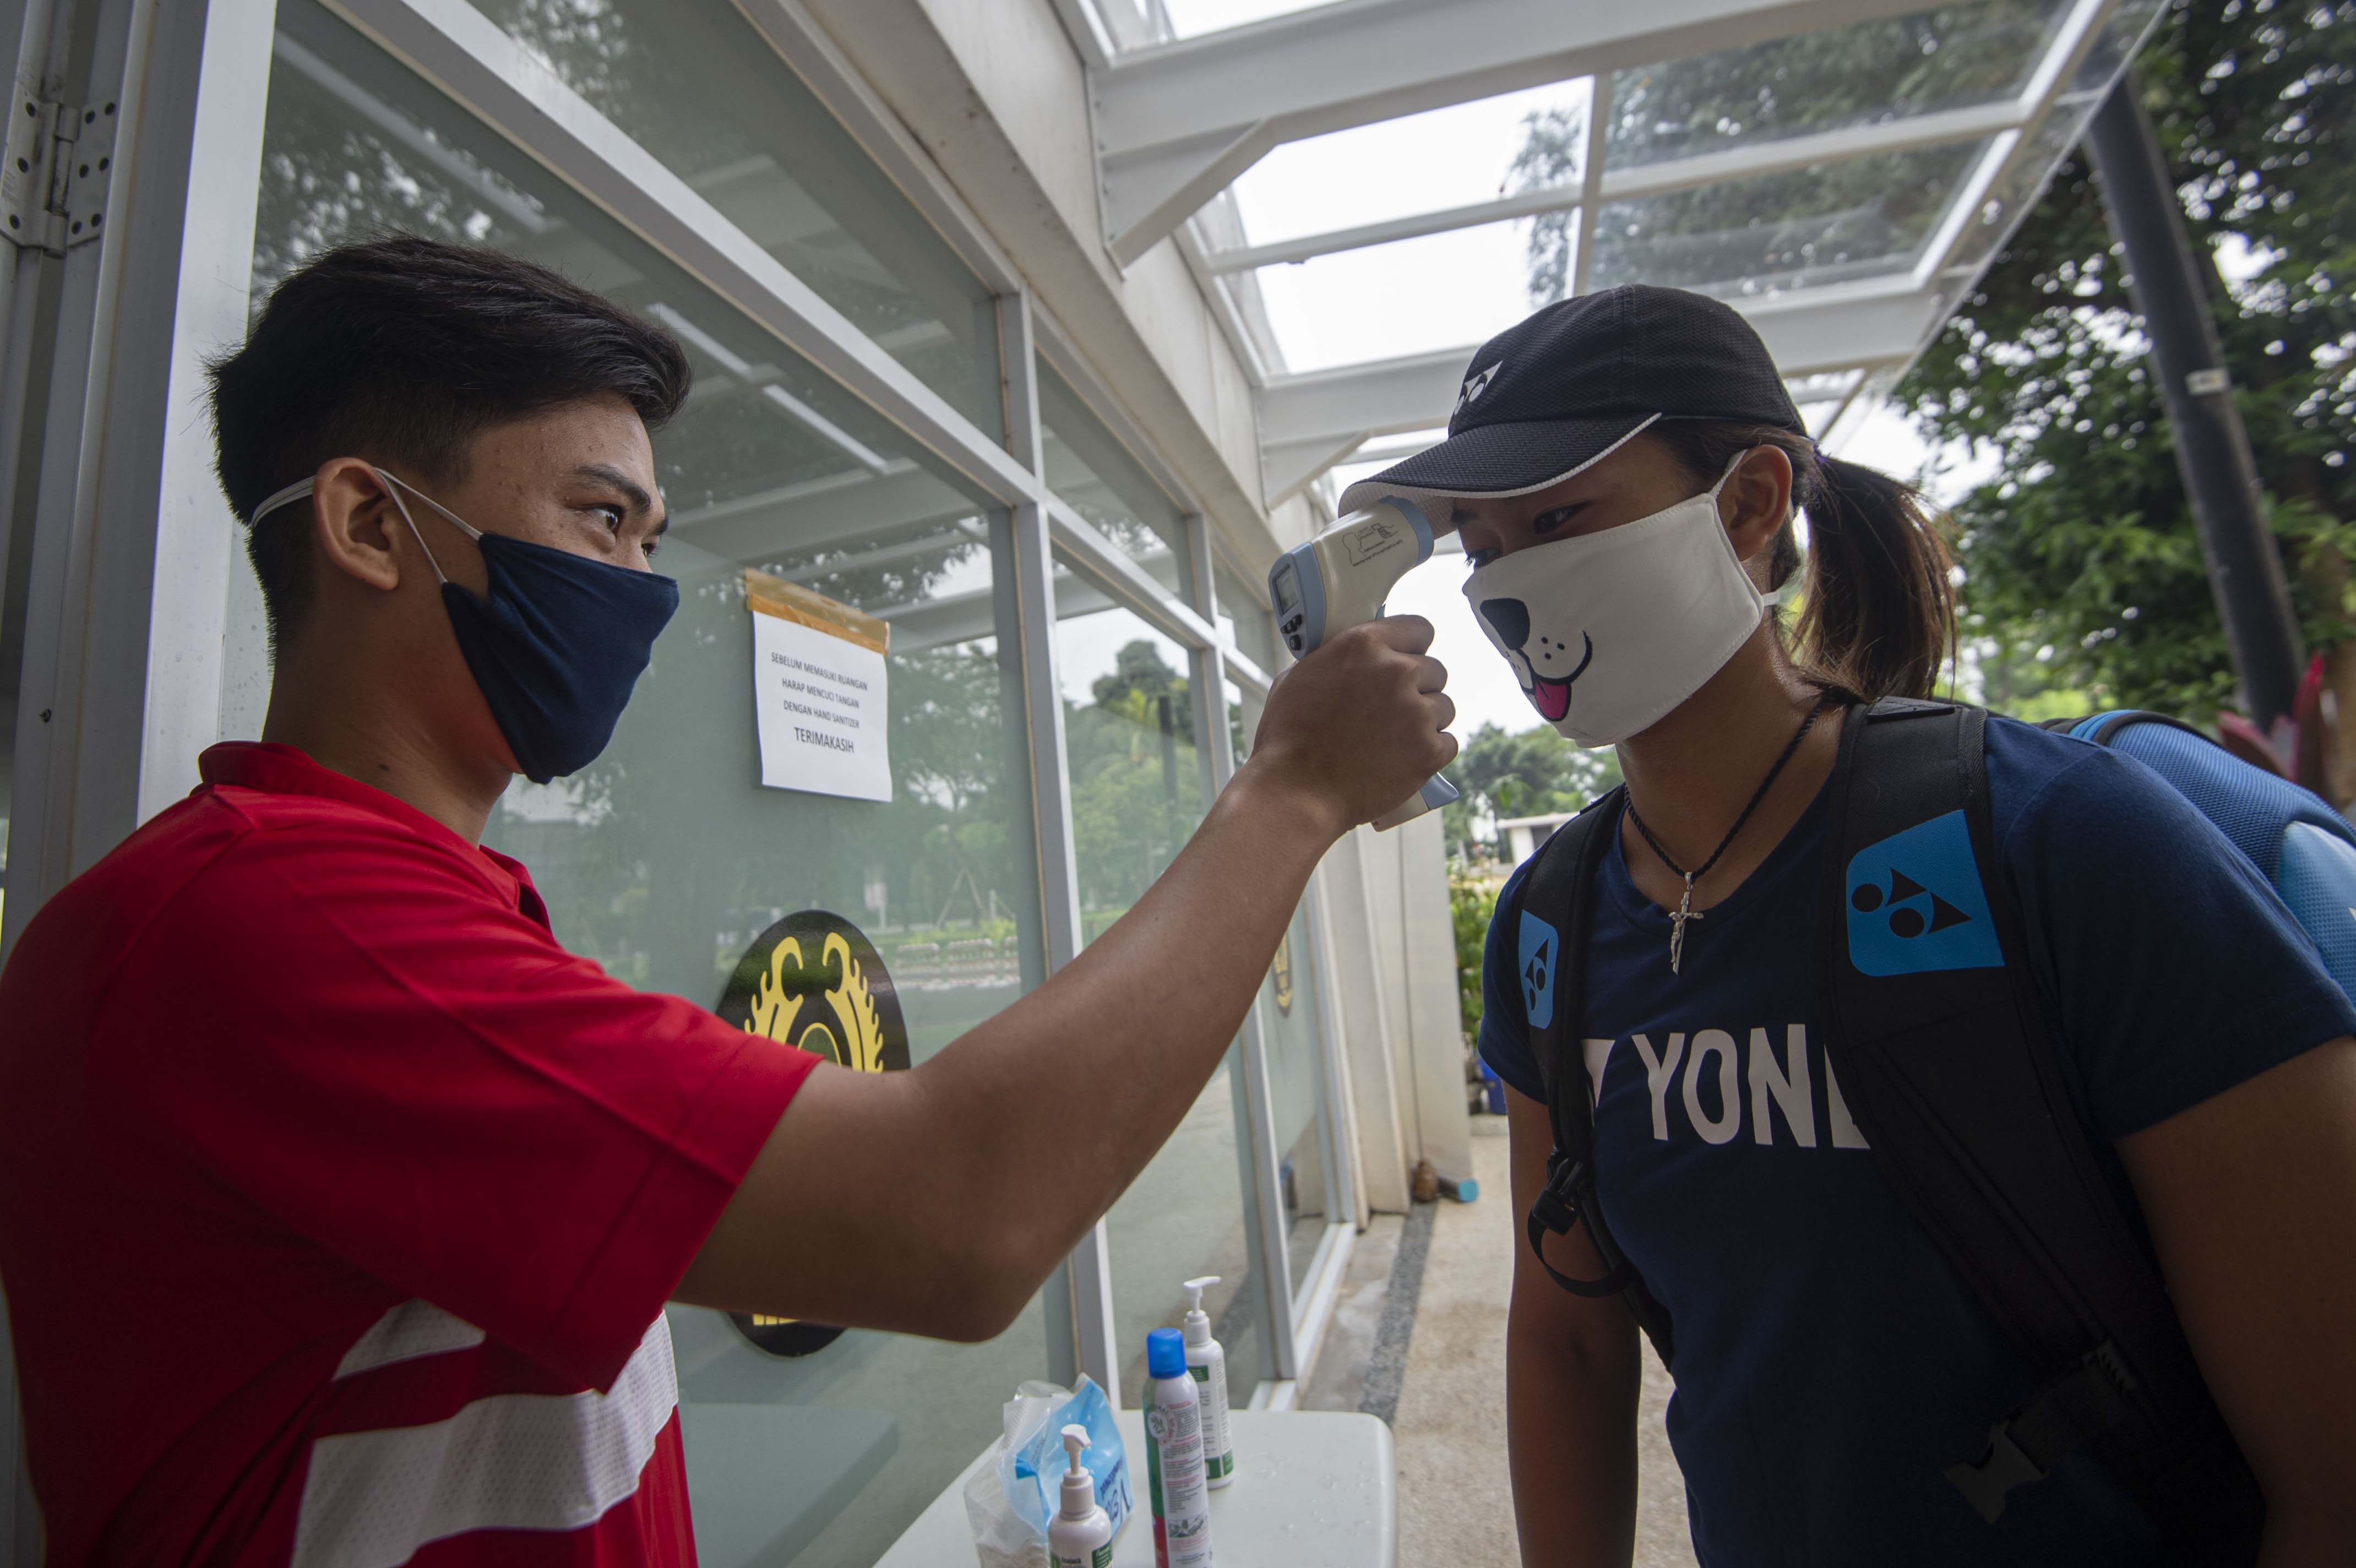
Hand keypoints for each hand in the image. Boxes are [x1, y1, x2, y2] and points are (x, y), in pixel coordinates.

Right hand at [1244, 617, 1455, 836]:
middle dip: (1418, 687)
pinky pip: (1448, 742)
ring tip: (1395, 739)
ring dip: (1426, 720)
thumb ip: (1336, 659)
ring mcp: (1416, 712)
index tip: (1405, 661)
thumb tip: (1353, 659)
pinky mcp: (1429, 751)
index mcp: (1364, 645)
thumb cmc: (1288, 738)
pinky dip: (1432, 752)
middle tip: (1393, 710)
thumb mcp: (1300, 677)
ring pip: (1444, 707)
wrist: (1295, 792)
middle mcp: (1396, 671)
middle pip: (1435, 669)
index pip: (1420, 629)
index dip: (1413, 648)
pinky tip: (1405, 759)